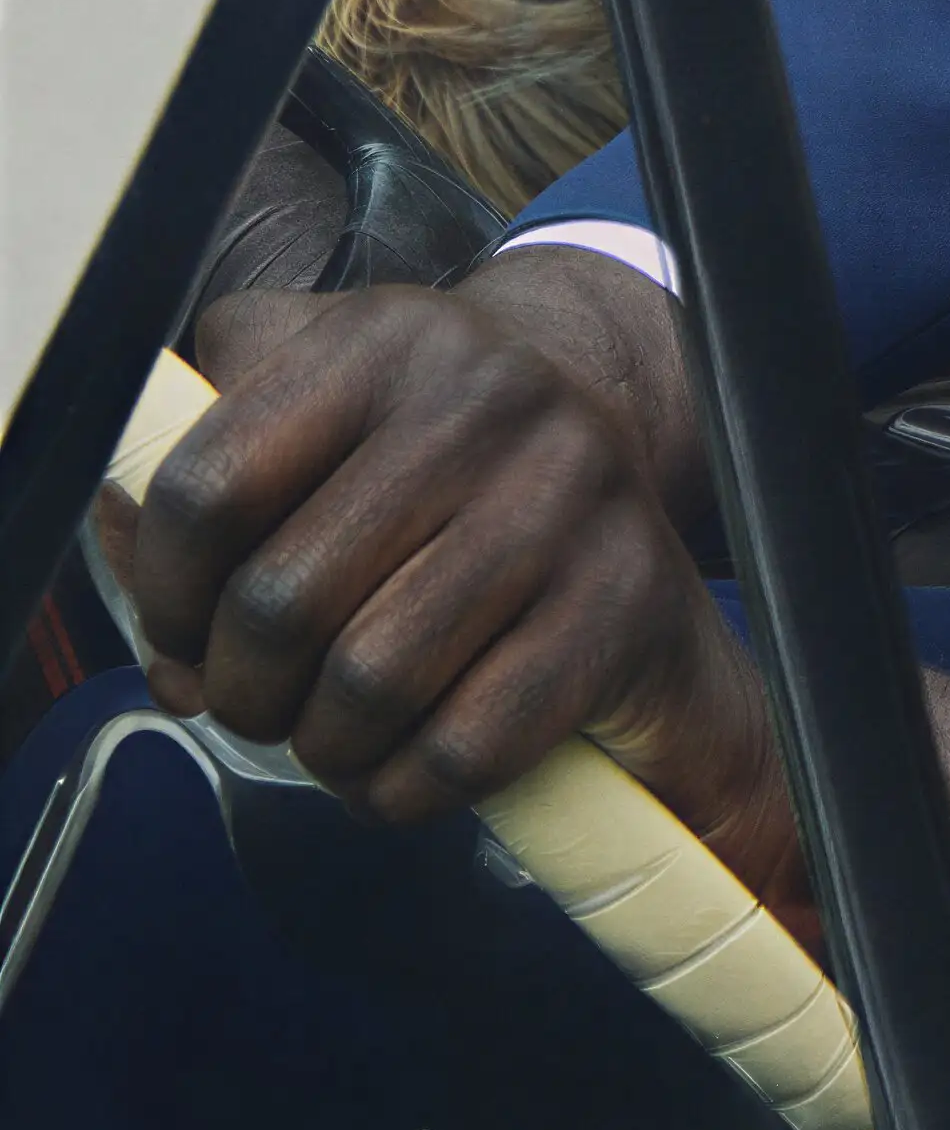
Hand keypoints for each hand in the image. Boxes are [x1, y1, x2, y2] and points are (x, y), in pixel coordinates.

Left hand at [133, 266, 785, 881]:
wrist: (621, 464)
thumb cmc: (431, 456)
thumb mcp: (319, 403)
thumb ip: (200, 468)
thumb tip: (141, 598)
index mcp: (384, 343)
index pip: (208, 486)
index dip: (165, 593)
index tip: (180, 632)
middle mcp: (488, 398)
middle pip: (281, 600)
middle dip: (242, 689)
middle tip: (256, 702)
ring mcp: (571, 495)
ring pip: (371, 681)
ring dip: (324, 746)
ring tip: (330, 735)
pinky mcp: (628, 596)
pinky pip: (467, 742)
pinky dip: (406, 785)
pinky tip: (400, 766)